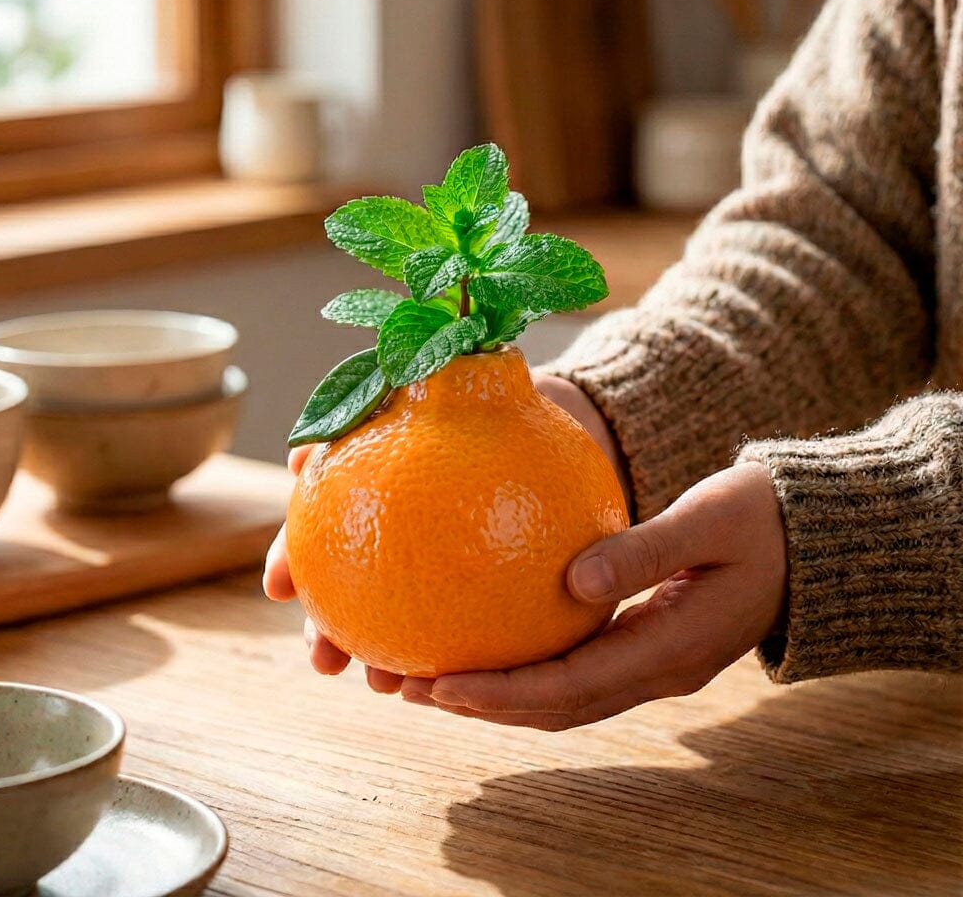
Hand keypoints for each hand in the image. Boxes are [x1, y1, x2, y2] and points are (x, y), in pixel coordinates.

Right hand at [263, 373, 629, 691]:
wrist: (573, 419)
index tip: (278, 589)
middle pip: (350, 592)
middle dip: (328, 634)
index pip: (317, 530)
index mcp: (375, 491)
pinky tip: (459, 677)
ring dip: (386, 660)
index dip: (288, 561)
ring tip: (386, 686)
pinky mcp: (495, 586)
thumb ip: (366, 413)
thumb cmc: (494, 397)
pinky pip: (476, 627)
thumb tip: (295, 461)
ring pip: (405, 621)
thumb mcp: (434, 388)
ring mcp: (448, 563)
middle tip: (326, 662)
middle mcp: (405, 533)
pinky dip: (461, 654)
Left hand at [403, 462, 787, 728]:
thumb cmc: (764, 520)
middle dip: (484, 705)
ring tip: (435, 679)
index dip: (503, 693)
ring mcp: (657, 665)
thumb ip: (646, 551)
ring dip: (501, 697)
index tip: (442, 685)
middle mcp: (660, 671)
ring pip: (565, 699)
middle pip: (556, 708)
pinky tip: (495, 649)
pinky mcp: (650, 647)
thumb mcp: (710, 519)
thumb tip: (572, 581)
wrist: (813, 540)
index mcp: (672, 647)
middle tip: (412, 688)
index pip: (570, 687)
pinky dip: (530, 675)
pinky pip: (579, 674)